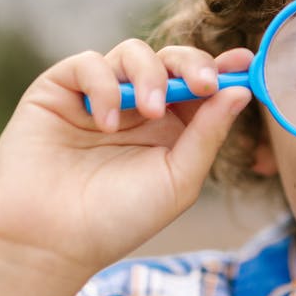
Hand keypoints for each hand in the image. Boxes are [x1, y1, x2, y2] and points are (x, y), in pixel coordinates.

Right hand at [0, 39, 253, 282]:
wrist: (49, 242)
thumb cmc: (117, 219)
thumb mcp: (177, 180)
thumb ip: (207, 134)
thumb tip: (241, 90)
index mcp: (171, 128)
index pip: (201, 85)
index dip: (224, 70)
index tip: (245, 64)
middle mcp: (137, 107)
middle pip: (171, 60)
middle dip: (192, 64)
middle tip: (204, 83)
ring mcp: (99, 95)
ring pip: (133, 53)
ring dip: (150, 75)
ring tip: (151, 112)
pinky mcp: (59, 90)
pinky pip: (89, 64)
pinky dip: (104, 85)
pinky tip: (106, 122)